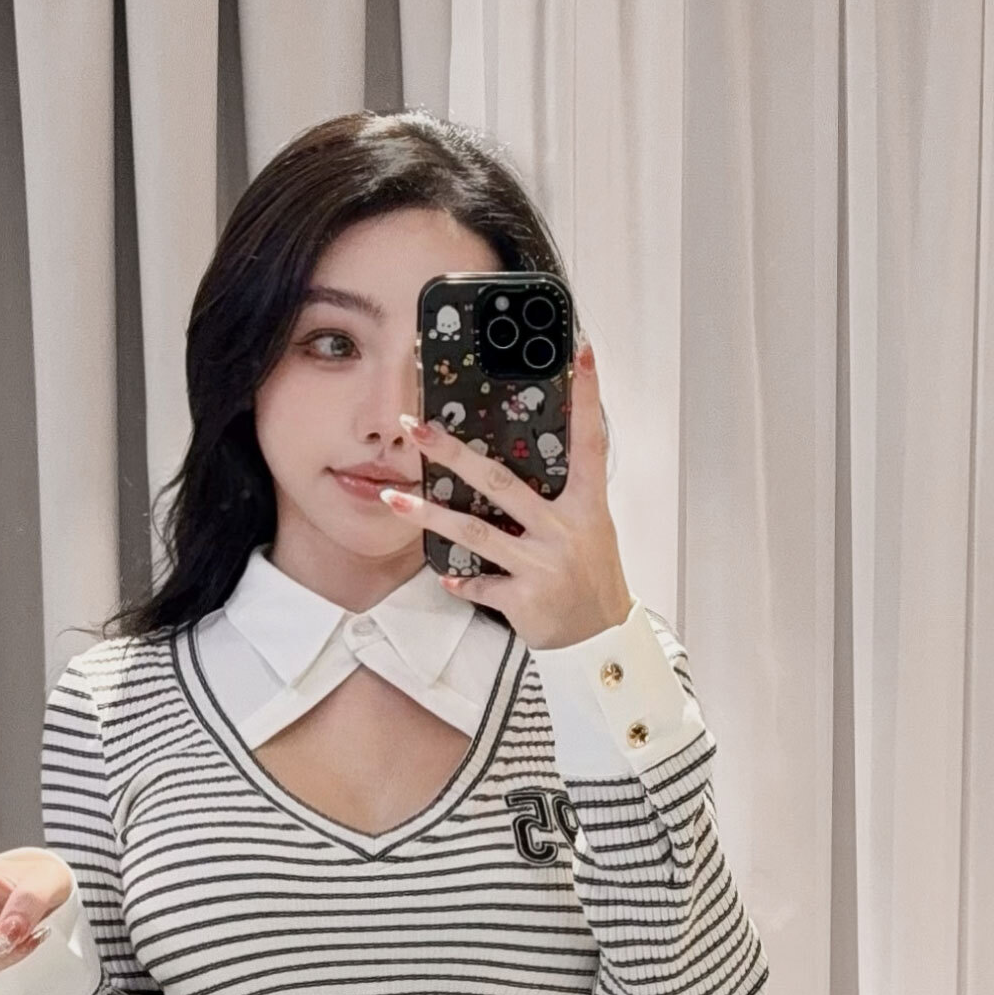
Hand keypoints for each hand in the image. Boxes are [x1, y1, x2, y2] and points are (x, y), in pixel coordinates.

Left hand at [380, 338, 629, 646]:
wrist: (600, 643)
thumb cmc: (592, 580)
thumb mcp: (591, 531)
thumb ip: (563, 498)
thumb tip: (518, 465)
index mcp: (588, 505)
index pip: (590, 441)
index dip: (587, 397)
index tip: (580, 352)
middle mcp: (565, 529)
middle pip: (501, 482)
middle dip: (454, 454)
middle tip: (418, 430)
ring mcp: (543, 565)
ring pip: (476, 532)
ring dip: (429, 516)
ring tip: (393, 500)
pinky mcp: (525, 599)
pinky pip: (481, 584)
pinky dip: (462, 581)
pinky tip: (445, 576)